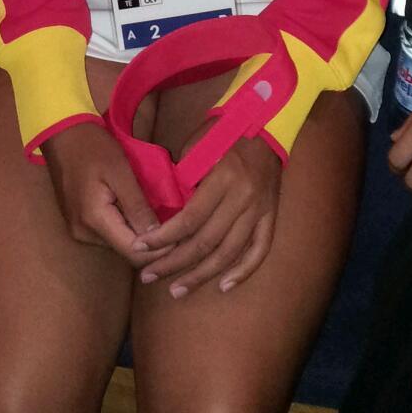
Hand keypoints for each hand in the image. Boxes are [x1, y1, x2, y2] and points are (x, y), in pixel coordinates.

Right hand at [42, 121, 161, 264]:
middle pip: (126, 251)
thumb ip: (138, 206)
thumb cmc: (93, 147)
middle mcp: (84, 234)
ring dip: (139, 233)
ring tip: (159, 215)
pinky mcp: (80, 225)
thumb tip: (159, 236)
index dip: (159, 248)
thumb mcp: (121, 172)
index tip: (180, 234)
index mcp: (94, 221)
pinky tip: (137, 211)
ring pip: (119, 243)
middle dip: (152, 241)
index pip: (133, 253)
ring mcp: (80, 231)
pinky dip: (126, 226)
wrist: (62, 135)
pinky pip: (109, 234)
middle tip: (174, 222)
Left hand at [137, 134, 281, 297]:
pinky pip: (259, 250)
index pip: (189, 220)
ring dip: (201, 276)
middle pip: (206, 242)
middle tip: (149, 276)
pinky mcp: (271, 215)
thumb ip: (183, 179)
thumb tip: (164, 214)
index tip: (141, 249)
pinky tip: (222, 286)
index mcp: (223, 178)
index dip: (163, 239)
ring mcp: (260, 209)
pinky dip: (242, 272)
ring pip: (229, 253)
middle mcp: (243, 198)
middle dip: (174, 263)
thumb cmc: (224, 131)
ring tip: (177, 290)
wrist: (267, 122)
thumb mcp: (197, 145)